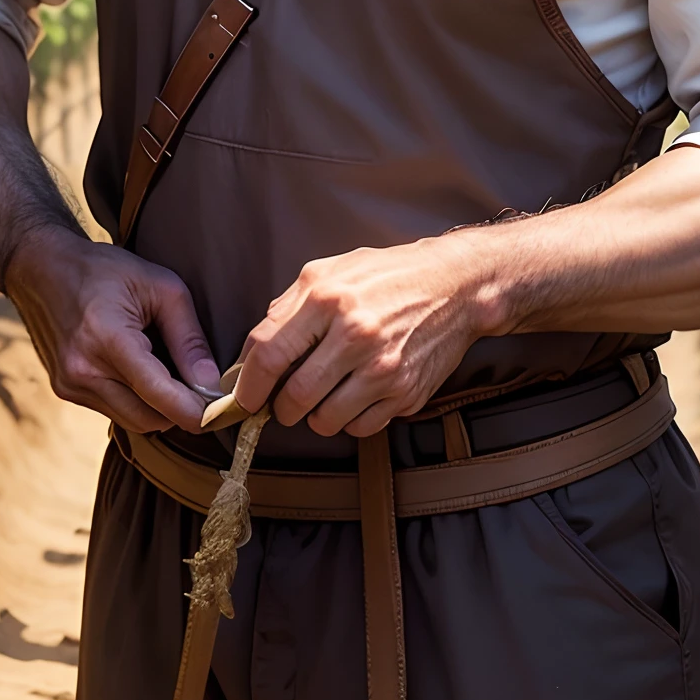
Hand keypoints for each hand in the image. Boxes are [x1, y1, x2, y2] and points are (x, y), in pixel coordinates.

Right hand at [4, 226, 219, 434]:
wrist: (40, 268)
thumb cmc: (105, 270)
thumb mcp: (160, 287)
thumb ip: (188, 337)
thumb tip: (211, 384)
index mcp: (108, 340)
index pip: (160, 396)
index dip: (196, 411)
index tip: (222, 413)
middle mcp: (83, 371)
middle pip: (148, 418)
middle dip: (181, 412)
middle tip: (205, 393)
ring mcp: (69, 385)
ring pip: (131, 420)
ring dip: (158, 408)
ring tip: (173, 377)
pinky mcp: (64, 390)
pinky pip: (112, 410)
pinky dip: (135, 401)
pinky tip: (142, 372)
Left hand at [233, 230, 495, 437]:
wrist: (456, 286)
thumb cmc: (387, 275)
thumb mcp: (329, 271)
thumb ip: (286, 307)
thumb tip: (251, 352)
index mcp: (328, 299)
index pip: (269, 354)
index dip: (248, 384)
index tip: (243, 399)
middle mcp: (356, 335)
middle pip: (294, 397)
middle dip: (280, 408)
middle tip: (283, 402)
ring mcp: (384, 368)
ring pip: (325, 421)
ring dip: (314, 416)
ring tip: (324, 394)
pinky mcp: (406, 393)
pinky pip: (360, 428)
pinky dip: (349, 420)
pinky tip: (356, 395)